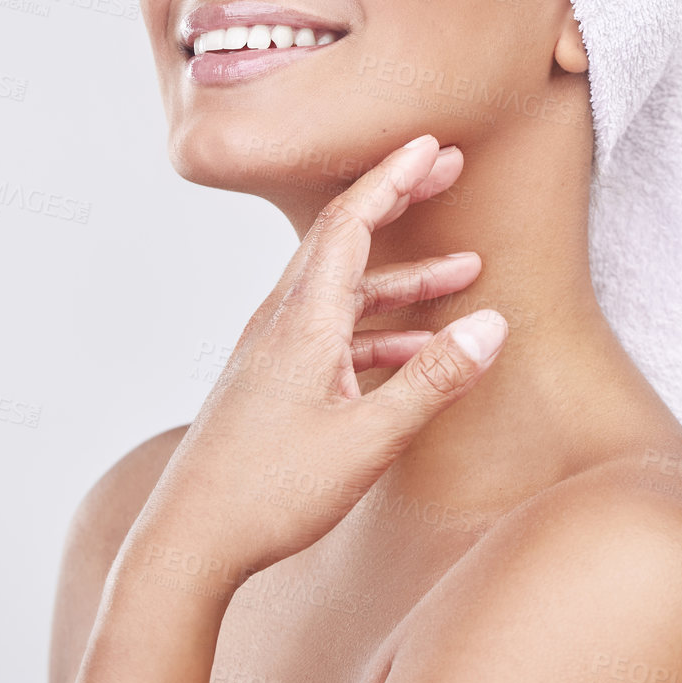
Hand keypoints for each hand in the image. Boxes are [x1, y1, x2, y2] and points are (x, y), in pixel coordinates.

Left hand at [131, 133, 506, 584]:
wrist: (189, 539)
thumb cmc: (269, 492)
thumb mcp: (367, 438)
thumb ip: (432, 381)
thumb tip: (492, 325)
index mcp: (302, 319)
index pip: (350, 221)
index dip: (393, 176)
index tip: (432, 143)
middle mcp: (283, 320)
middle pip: (345, 238)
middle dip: (399, 200)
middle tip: (449, 169)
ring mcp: (274, 349)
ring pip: (345, 290)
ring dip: (403, 277)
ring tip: (465, 271)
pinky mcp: (274, 379)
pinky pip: (334, 331)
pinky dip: (380, 326)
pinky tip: (417, 350)